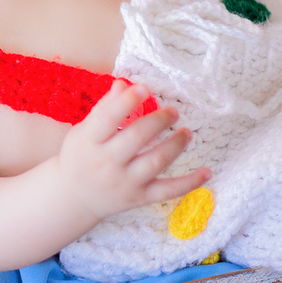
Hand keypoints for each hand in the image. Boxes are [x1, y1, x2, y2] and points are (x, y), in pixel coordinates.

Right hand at [56, 81, 209, 221]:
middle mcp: (106, 162)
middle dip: (158, 121)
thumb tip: (123, 84)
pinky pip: (168, 190)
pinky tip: (207, 171)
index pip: (108, 118)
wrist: (74, 196)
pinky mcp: (139, 197)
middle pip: (136, 138)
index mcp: (89, 141)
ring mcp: (124, 182)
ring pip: (155, 161)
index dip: (126, 101)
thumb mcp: (84, 131)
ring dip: (175, 145)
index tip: (143, 88)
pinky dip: (190, 183)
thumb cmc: (80, 156)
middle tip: (173, 111)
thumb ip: (104, 109)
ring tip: (186, 132)